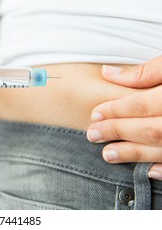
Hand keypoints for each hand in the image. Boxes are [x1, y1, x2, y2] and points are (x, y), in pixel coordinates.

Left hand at [87, 56, 161, 180]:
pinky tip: (148, 171)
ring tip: (108, 155)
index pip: (142, 105)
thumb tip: (108, 72)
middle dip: (118, 132)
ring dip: (135, 154)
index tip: (95, 114)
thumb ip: (145, 71)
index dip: (116, 110)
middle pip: (150, 130)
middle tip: (92, 135)